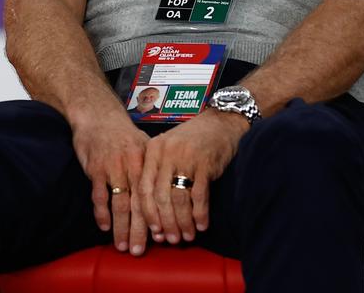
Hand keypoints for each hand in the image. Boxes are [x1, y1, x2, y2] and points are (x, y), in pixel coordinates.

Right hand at [70, 108, 151, 255]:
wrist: (97, 115)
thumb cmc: (121, 132)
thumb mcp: (143, 145)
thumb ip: (152, 167)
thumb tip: (167, 189)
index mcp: (147, 162)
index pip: (155, 196)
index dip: (157, 219)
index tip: (160, 239)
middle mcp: (133, 166)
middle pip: (139, 204)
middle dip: (140, 230)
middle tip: (140, 252)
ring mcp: (113, 168)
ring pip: (119, 204)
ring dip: (121, 227)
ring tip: (123, 246)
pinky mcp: (96, 169)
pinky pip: (99, 196)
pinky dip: (101, 213)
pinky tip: (104, 227)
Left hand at [138, 109, 247, 243]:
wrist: (220, 122)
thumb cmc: (192, 141)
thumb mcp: (168, 150)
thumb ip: (158, 174)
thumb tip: (154, 214)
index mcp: (153, 150)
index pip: (144, 188)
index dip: (148, 214)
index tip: (154, 232)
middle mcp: (166, 153)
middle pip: (160, 197)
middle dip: (165, 223)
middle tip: (171, 240)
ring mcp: (186, 158)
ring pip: (179, 199)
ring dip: (183, 222)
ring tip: (187, 236)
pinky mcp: (205, 163)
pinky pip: (199, 195)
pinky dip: (200, 214)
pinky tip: (201, 225)